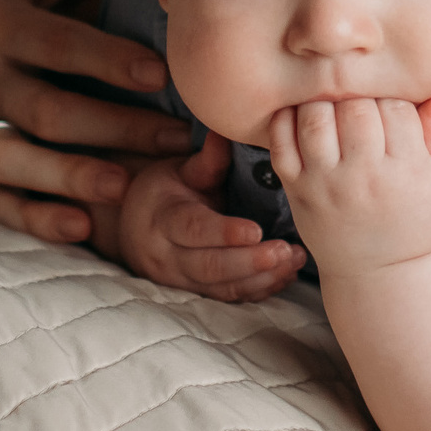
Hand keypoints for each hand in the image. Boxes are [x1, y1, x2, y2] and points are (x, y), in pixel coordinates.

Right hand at [0, 0, 198, 243]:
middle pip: (43, 110)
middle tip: (176, 138)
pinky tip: (81, 227)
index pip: (56, 43)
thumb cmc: (43, 2)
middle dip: (113, 126)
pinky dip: (35, 219)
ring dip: (71, 176)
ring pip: (11, 160)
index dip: (108, 60)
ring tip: (126, 185)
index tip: (163, 76)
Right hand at [111, 133, 308, 300]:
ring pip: (222, 288)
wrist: (136, 228)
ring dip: (262, 278)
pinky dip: (259, 289)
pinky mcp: (196, 294)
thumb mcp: (179, 171)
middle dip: (250, 262)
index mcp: (165, 218)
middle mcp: (169, 255)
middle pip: (210, 266)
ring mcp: (181, 280)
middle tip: (285, 251)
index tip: (256, 231)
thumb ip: (207, 160)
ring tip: (294, 261)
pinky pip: (229, 298)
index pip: (194, 229)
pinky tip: (284, 275)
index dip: (224, 233)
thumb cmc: (165, 192)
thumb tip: (224, 132)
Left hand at [266, 97, 430, 276]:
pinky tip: (305, 117)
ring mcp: (325, 184)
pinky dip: (288, 120)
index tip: (395, 111)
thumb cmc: (422, 225)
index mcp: (407, 173)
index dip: (396, 101)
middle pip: (355, 107)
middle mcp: (363, 178)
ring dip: (326, 102)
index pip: (397, 108)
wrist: (386, 276)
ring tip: (337, 108)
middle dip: (362, 98)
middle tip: (365, 106)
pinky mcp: (297, 190)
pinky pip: (281, 141)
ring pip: (316, 116)